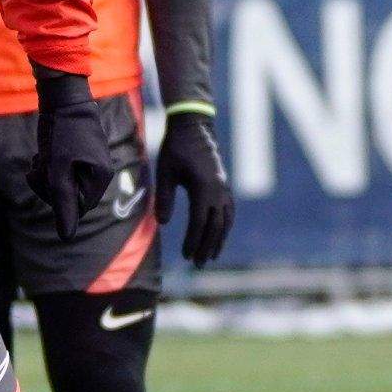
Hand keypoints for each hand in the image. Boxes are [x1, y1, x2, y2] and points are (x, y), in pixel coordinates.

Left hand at [30, 71, 129, 239]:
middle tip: (40, 166)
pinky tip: (42, 153)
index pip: (78, 208)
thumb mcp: (58, 168)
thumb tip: (66, 237)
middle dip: (49, 186)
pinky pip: (59, 172)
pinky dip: (47, 166)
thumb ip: (63, 202)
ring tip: (40, 158)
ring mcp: (88, 162)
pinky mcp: (75, 154)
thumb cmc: (62, 131)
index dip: (58, 200)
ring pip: (61, 185)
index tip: (46, 180)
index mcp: (101, 177)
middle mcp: (98, 171)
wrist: (61, 95)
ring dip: (45, 176)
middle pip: (69, 197)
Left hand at [158, 107, 235, 267]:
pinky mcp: (225, 186)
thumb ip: (164, 197)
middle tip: (197, 264)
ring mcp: (224, 188)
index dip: (193, 240)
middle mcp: (218, 190)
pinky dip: (225, 227)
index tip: (186, 256)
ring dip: (218, 240)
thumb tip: (162, 223)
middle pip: (215, 226)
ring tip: (210, 257)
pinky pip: (229, 211)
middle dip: (206, 246)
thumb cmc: (176, 149)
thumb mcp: (165, 172)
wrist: (194, 127)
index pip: (199, 221)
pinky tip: (219, 236)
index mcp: (203, 187)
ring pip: (225, 220)